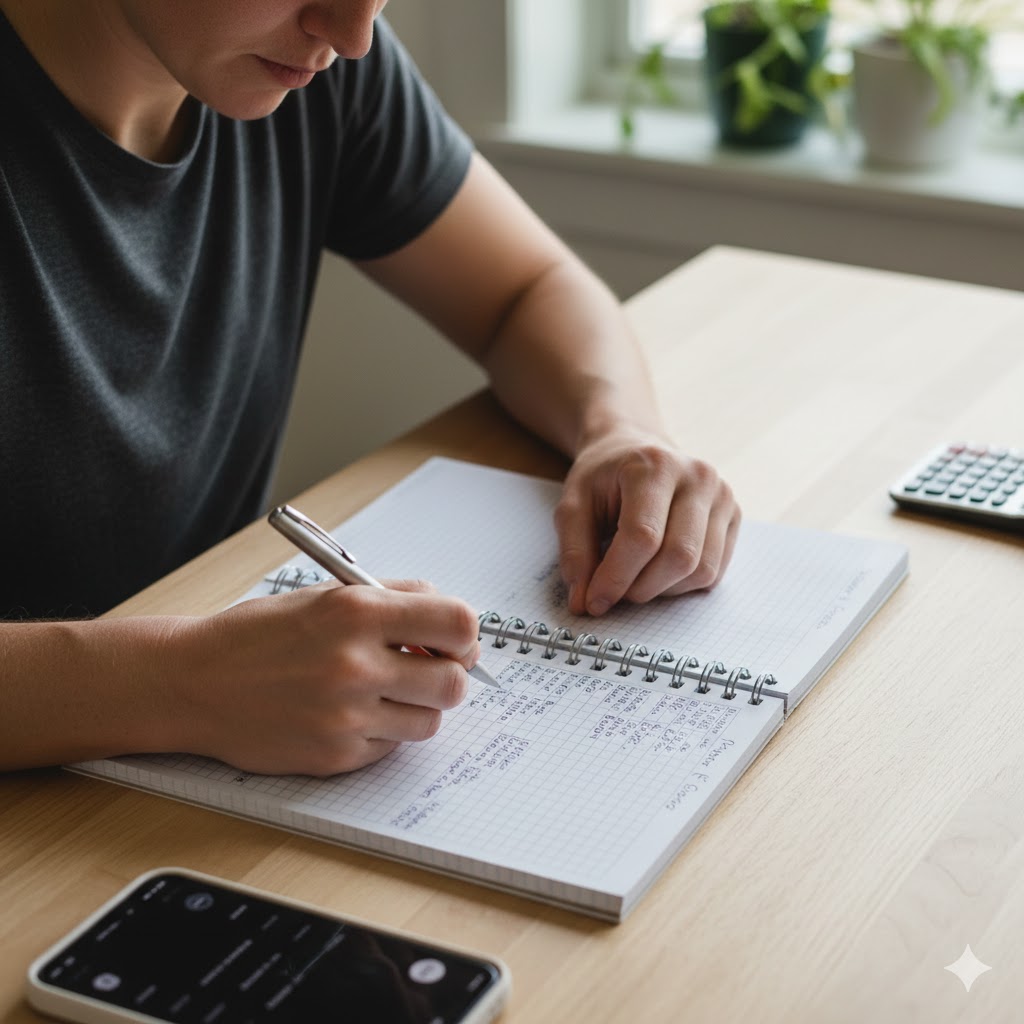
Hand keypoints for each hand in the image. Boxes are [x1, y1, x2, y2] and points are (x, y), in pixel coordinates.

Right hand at [165, 581, 479, 775]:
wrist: (193, 682)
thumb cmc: (259, 635)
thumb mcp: (327, 595)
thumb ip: (394, 600)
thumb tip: (453, 619)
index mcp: (357, 612)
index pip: (458, 622)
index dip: (465, 633)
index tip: (456, 638)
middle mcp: (354, 665)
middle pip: (453, 682)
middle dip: (449, 674)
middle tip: (428, 668)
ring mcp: (346, 716)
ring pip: (429, 721)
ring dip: (418, 706)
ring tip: (384, 690)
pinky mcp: (335, 755)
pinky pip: (391, 747)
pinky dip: (383, 730)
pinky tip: (350, 713)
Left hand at [554, 431, 740, 615]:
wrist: (637, 450)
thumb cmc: (604, 478)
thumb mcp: (573, 505)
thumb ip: (574, 552)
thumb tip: (583, 604)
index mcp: (655, 465)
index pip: (643, 536)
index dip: (616, 578)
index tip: (594, 602)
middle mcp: (698, 477)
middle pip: (679, 557)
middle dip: (641, 588)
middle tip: (614, 592)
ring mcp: (722, 496)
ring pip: (701, 570)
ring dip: (662, 590)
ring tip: (634, 579)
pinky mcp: (734, 516)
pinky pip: (715, 572)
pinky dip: (682, 585)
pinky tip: (658, 571)